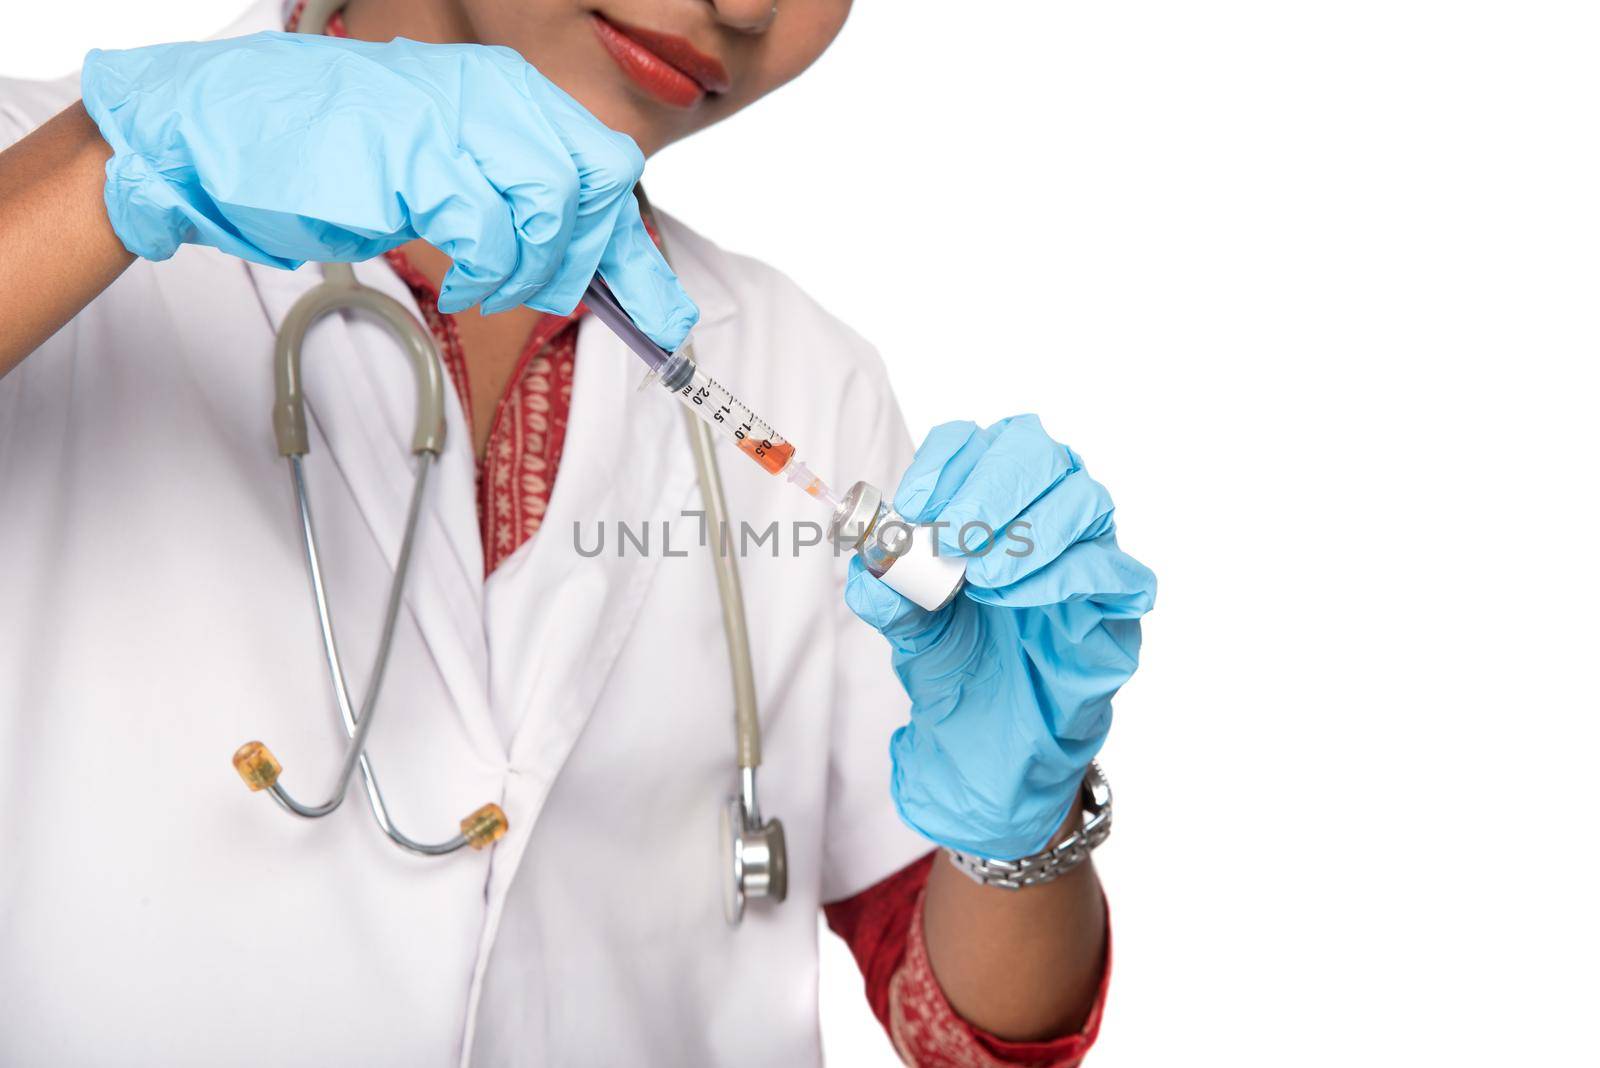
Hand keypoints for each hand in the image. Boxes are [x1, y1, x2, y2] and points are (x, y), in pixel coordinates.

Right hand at [79, 32, 695, 348]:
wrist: (219, 137)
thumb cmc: (331, 157)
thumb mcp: (443, 168)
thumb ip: (517, 199)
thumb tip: (592, 266)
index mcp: (509, 93)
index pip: (607, 170)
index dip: (639, 257)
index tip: (666, 324)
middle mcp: (494, 94)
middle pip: (601, 183)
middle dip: (586, 259)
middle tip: (541, 294)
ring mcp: (456, 119)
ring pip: (557, 207)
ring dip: (533, 272)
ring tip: (489, 286)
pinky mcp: (416, 156)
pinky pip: (493, 228)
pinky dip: (490, 271)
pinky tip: (465, 281)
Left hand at [846, 415, 1155, 859]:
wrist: (990, 727)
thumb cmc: (957, 652)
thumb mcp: (903, 622)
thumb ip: (883, 590)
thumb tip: (870, 562)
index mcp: (987, 491)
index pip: (975, 441)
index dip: (945, 462)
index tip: (915, 507)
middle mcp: (1044, 502)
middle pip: (1036, 449)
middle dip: (990, 489)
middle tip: (953, 541)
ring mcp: (1089, 545)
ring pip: (1085, 499)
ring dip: (1027, 533)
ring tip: (981, 579)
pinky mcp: (1119, 598)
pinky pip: (1113, 569)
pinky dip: (1063, 576)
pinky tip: (1015, 598)